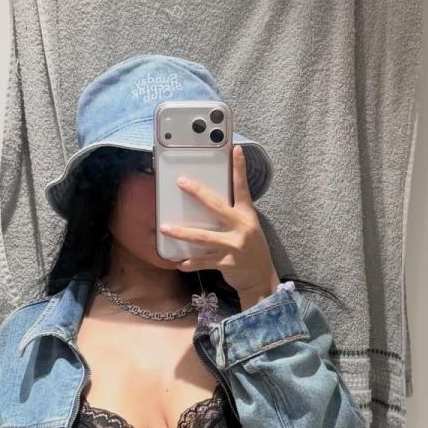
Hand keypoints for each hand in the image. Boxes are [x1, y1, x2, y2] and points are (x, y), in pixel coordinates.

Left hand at [160, 145, 279, 305]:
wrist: (261, 278)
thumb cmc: (252, 250)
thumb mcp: (249, 228)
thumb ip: (232, 215)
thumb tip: (209, 203)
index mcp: (247, 215)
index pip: (242, 188)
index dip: (239, 168)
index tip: (235, 149)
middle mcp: (241, 227)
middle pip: (216, 206)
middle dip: (197, 193)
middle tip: (181, 182)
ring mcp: (233, 245)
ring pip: (203, 237)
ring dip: (182, 233)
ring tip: (165, 228)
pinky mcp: (226, 262)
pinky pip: (203, 261)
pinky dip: (190, 263)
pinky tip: (179, 263)